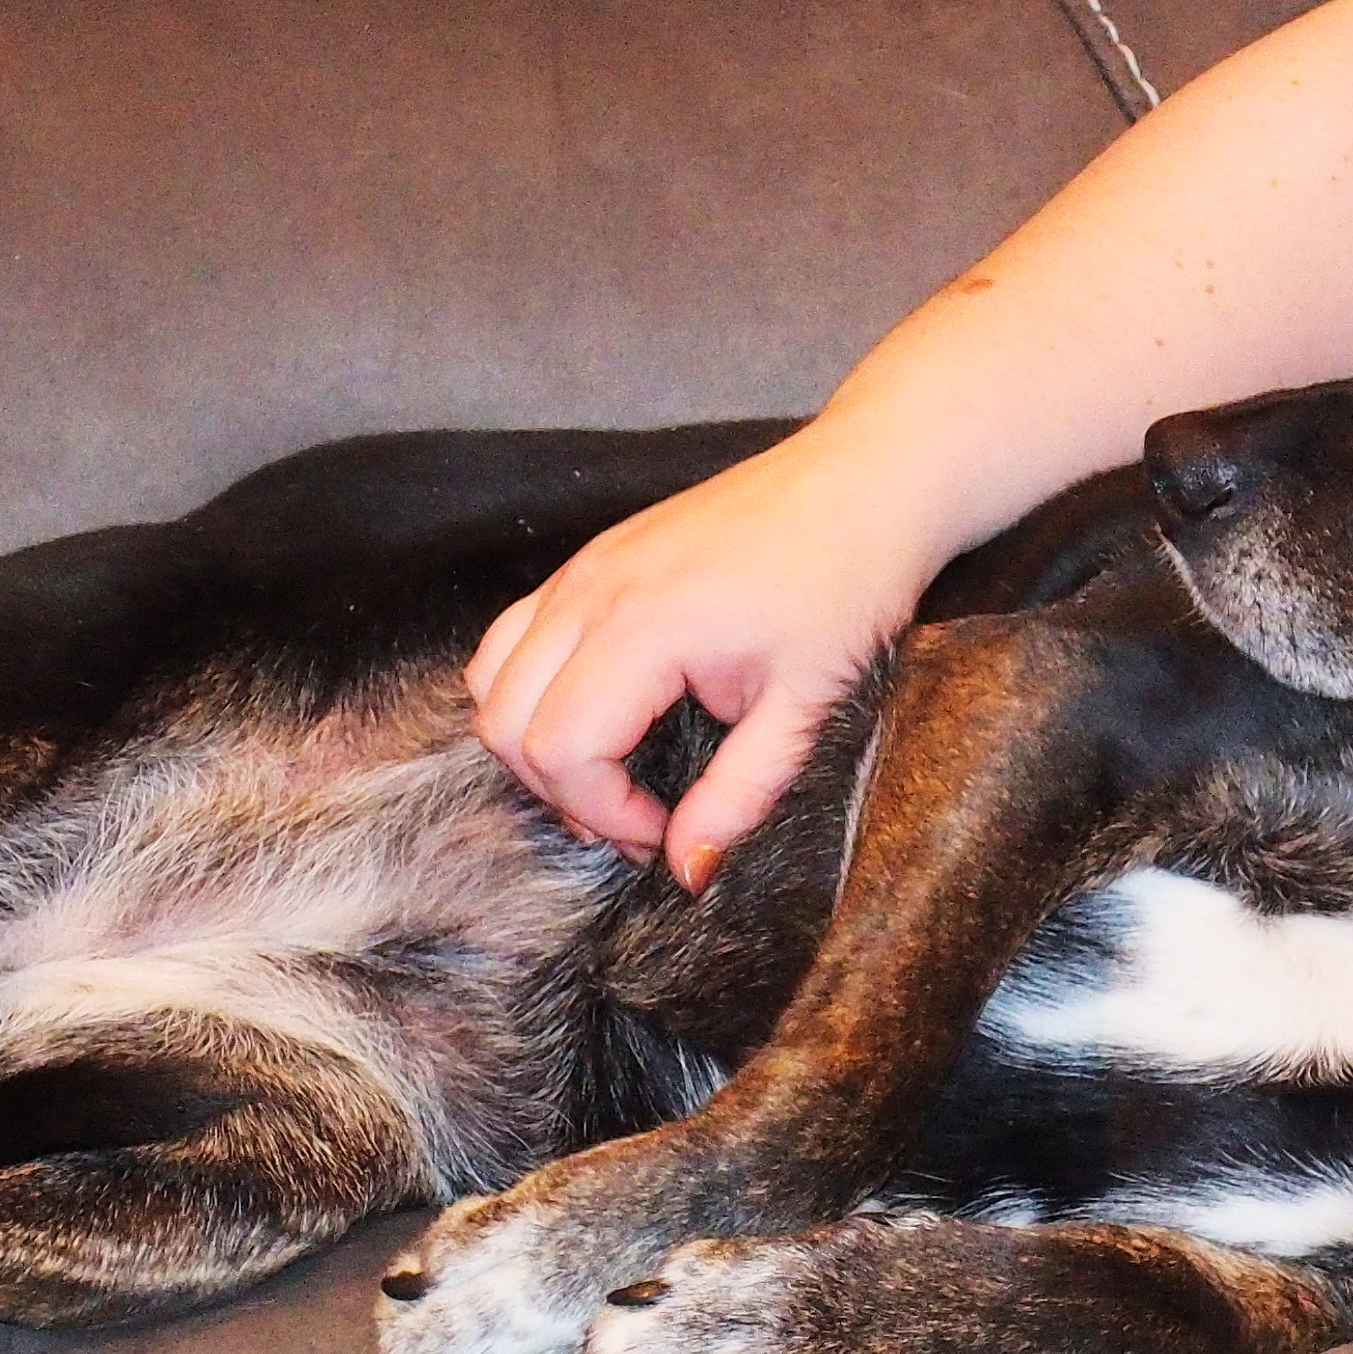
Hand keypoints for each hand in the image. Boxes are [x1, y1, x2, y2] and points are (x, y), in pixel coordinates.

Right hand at [467, 424, 953, 891]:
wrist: (862, 483)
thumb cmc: (847, 582)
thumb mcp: (809, 707)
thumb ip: (740, 795)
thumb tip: (688, 871)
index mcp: (644, 627)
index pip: (560, 750)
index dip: (604, 813)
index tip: (665, 831)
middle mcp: (592, 592)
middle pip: (503, 721)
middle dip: (560, 789)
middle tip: (637, 815)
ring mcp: (583, 569)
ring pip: (490, 676)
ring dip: (532, 740)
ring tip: (610, 769)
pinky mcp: (591, 559)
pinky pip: (514, 636)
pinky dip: (531, 690)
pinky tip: (605, 713)